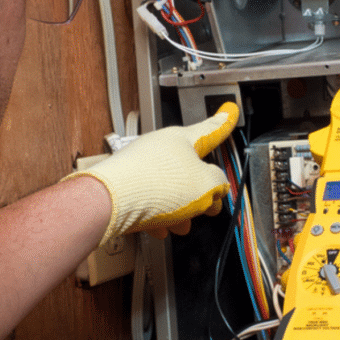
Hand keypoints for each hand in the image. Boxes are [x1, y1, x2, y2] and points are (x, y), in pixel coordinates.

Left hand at [65, 102, 238, 243]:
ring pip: (168, 190)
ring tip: (180, 225)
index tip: (229, 111)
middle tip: (208, 206)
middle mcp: (159, 147)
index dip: (224, 122)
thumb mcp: (207, 186)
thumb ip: (219, 183)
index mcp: (182, 139)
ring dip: (179, 209)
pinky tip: (159, 229)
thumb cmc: (154, 186)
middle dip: (199, 192)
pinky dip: (157, 216)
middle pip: (189, 169)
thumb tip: (217, 186)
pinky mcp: (124, 185)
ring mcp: (140, 166)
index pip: (211, 129)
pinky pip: (148, 201)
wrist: (111, 203)